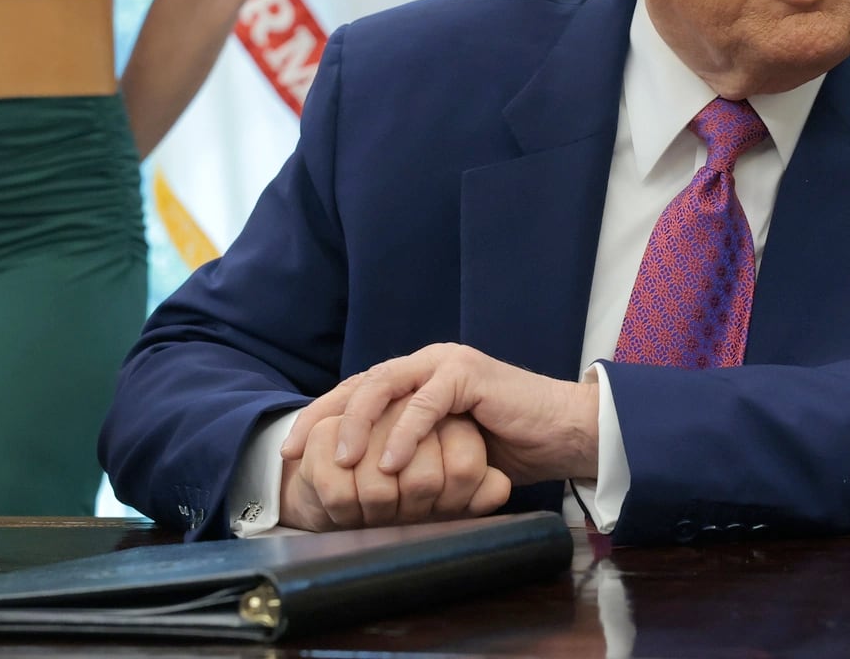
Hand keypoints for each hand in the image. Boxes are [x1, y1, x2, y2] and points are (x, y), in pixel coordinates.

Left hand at [282, 343, 600, 486]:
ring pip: (384, 385)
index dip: (317, 420)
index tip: (287, 455)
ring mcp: (446, 364)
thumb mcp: (442, 454)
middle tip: (294, 453)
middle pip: (358, 385)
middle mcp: (425, 364)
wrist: (562, 434)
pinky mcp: (469, 374)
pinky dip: (404, 433)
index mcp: (415, 380)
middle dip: (321, 418)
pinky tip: (388, 463)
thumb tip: (357, 485)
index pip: (354, 394)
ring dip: (358, 424)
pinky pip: (427, 402)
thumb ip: (407, 454)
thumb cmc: (506, 448)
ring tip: (339, 460)